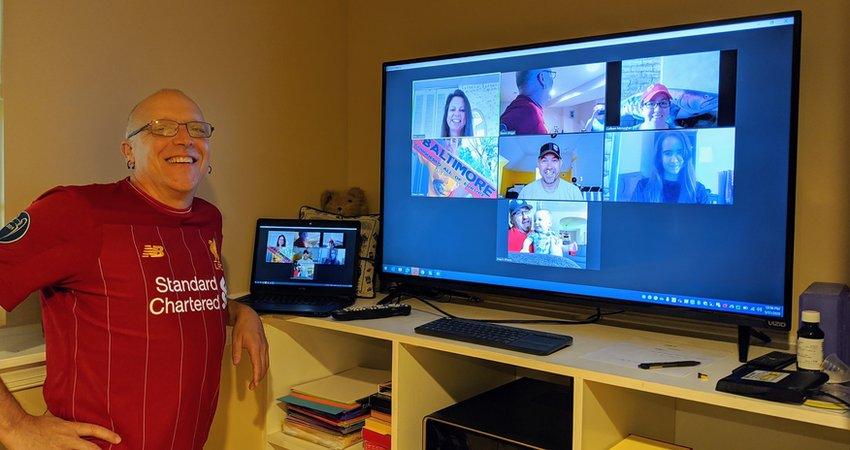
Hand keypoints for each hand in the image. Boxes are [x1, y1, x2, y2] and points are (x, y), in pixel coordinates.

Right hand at [1, 411, 120, 449]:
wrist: (19, 429)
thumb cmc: (35, 424)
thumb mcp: (57, 420)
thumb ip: (69, 426)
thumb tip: (77, 426)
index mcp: (70, 428)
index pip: (94, 430)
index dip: (108, 434)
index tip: (118, 439)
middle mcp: (67, 440)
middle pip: (90, 448)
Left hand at [230, 303, 268, 389]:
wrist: (249, 316)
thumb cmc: (242, 327)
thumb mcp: (236, 339)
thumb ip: (236, 352)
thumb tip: (235, 363)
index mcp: (255, 347)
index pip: (258, 365)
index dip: (256, 377)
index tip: (254, 385)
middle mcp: (262, 348)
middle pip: (263, 367)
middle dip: (259, 378)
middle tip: (252, 387)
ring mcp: (265, 347)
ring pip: (266, 364)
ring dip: (262, 373)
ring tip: (255, 381)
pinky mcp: (265, 346)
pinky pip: (266, 359)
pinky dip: (263, 367)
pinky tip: (259, 370)